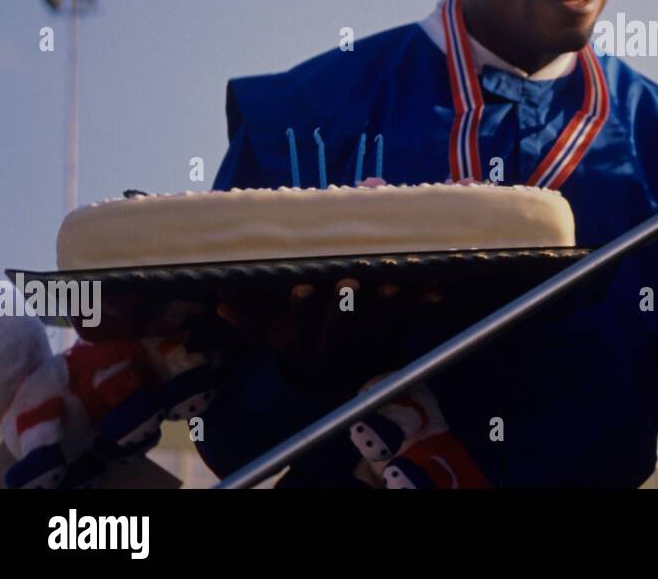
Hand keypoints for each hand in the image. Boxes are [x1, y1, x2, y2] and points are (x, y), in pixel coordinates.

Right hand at [214, 178, 445, 392]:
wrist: (337, 375)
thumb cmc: (300, 343)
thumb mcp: (273, 336)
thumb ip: (249, 320)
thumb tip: (219, 302)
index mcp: (306, 341)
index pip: (300, 325)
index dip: (301, 309)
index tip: (301, 287)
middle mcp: (337, 344)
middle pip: (340, 327)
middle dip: (344, 306)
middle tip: (349, 282)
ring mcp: (366, 341)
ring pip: (377, 323)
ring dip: (386, 305)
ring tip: (393, 286)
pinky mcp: (392, 335)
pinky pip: (409, 322)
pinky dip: (423, 307)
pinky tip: (438, 294)